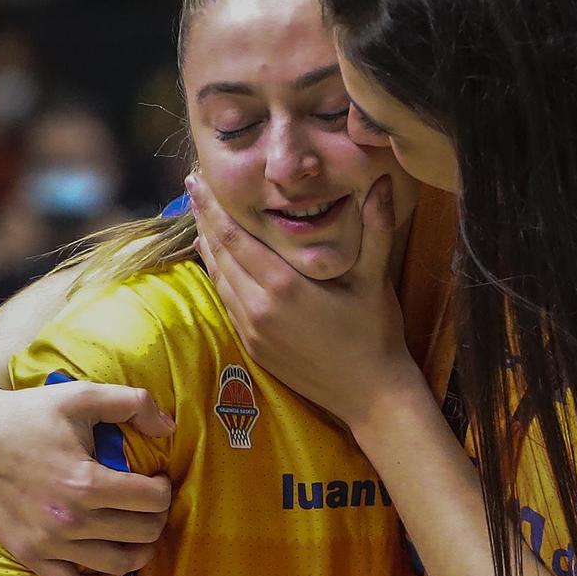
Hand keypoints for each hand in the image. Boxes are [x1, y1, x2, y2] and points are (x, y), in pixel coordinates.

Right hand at [0, 384, 173, 575]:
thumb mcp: (80, 397)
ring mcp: (49, 543)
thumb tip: (170, 426)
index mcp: (85, 483)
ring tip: (138, 530)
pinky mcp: (32, 556)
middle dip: (156, 516)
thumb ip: (132, 402)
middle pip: (143, 533)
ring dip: (140, 550)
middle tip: (149, 503)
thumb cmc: (29, 415)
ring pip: (119, 564)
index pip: (153, 500)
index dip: (164, 488)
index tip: (156, 479)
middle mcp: (69, 520)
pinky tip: (112, 564)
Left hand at [188, 173, 405, 423]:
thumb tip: (384, 180)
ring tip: (200, 218)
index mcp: (284, 287)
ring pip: (218, 280)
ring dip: (207, 247)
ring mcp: (252, 331)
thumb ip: (376, 228)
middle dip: (204, 218)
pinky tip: (217, 262)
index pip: (235, 237)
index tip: (198, 179)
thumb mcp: (375, 280)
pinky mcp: (253, 348)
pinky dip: (218, 277)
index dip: (213, 207)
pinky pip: (227, 303)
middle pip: (219, 254)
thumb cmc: (376, 336)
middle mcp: (259, 308)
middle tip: (193, 186)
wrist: (371, 396)